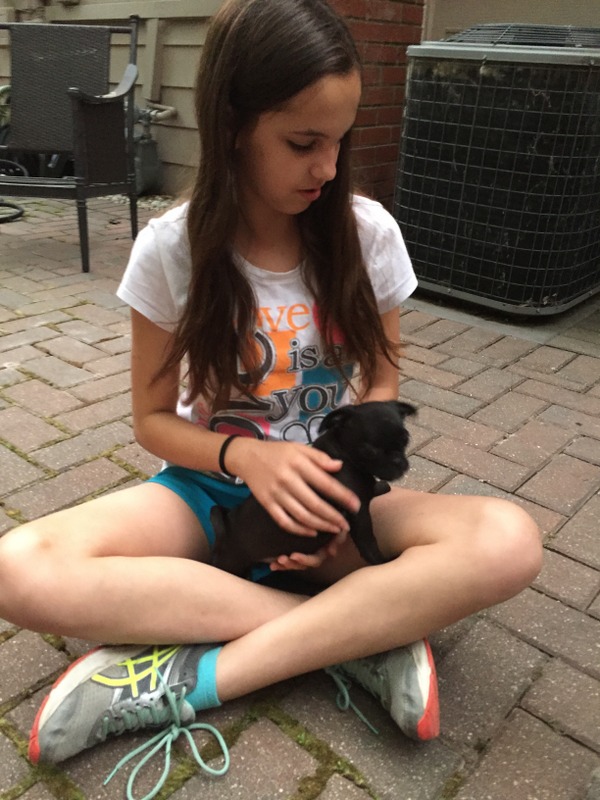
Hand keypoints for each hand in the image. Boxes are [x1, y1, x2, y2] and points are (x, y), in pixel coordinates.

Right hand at [227, 438, 359, 538]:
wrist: (247, 457)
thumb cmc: (277, 452)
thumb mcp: (299, 448)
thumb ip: (320, 457)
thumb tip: (339, 466)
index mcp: (298, 464)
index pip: (325, 483)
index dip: (342, 496)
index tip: (356, 505)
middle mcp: (287, 480)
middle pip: (315, 504)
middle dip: (333, 517)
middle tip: (347, 525)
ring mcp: (276, 494)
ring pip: (301, 516)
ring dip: (320, 525)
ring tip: (334, 529)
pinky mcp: (267, 504)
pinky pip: (285, 521)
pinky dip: (299, 530)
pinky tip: (312, 532)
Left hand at [267, 528, 347, 571]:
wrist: (333, 521)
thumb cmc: (336, 525)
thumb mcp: (340, 531)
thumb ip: (338, 540)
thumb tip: (332, 552)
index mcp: (323, 553)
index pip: (314, 560)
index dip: (304, 559)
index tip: (294, 555)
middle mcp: (314, 556)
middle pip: (302, 565)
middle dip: (291, 564)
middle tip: (281, 559)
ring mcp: (306, 554)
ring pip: (294, 564)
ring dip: (285, 565)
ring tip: (275, 564)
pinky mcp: (298, 551)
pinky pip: (289, 560)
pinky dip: (281, 564)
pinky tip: (272, 565)